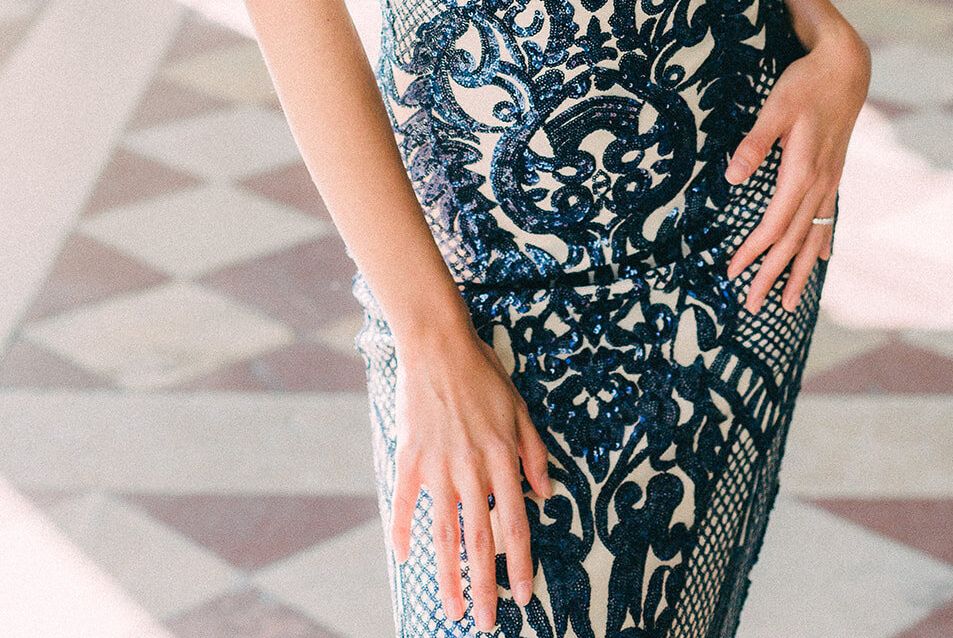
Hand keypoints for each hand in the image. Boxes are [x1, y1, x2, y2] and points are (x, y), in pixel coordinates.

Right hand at [391, 320, 551, 631]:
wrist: (438, 345)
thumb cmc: (483, 374)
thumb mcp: (521, 409)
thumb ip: (534, 453)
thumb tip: (547, 495)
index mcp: (500, 457)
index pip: (514, 523)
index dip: (519, 563)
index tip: (523, 596)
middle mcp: (470, 467)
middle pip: (478, 539)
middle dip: (484, 585)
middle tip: (485, 622)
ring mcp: (437, 465)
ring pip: (443, 532)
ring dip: (447, 574)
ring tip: (451, 608)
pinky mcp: (410, 456)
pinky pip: (404, 501)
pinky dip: (402, 530)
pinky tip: (405, 558)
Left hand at [723, 18, 869, 312]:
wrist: (846, 69)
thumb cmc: (805, 85)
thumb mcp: (775, 108)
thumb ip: (755, 143)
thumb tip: (731, 177)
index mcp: (802, 172)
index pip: (775, 225)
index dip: (754, 252)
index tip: (734, 273)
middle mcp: (819, 184)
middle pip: (794, 241)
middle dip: (773, 275)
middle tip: (754, 306)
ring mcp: (830, 181)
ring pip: (813, 236)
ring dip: (799, 270)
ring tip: (790, 303)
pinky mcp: (834, 173)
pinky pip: (828, 218)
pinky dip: (822, 243)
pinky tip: (821, 258)